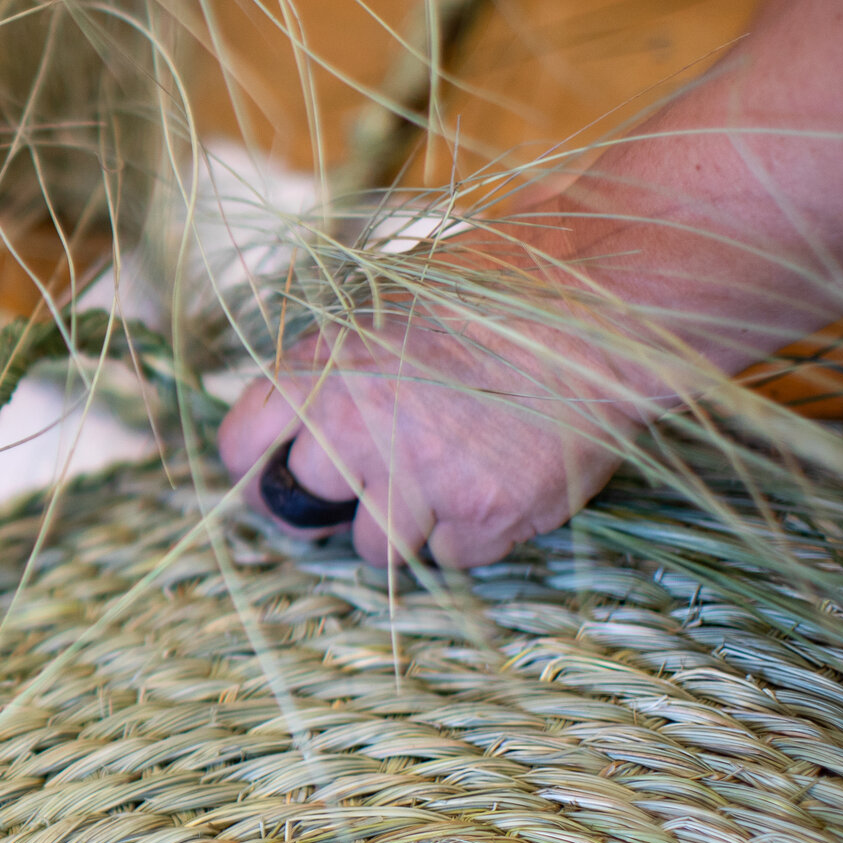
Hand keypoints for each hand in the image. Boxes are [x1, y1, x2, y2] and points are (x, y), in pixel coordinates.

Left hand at [217, 283, 647, 568]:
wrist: (601, 301)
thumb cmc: (499, 285)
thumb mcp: (387, 297)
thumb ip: (334, 358)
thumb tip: (295, 407)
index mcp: (319, 367)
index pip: (241, 447)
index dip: (258, 465)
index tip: (276, 471)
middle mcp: (353, 429)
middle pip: (299, 503)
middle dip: (330, 496)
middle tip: (373, 476)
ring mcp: (418, 479)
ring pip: (372, 546)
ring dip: (401, 524)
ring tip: (449, 474)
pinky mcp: (482, 516)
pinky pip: (451, 556)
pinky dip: (472, 530)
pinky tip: (502, 478)